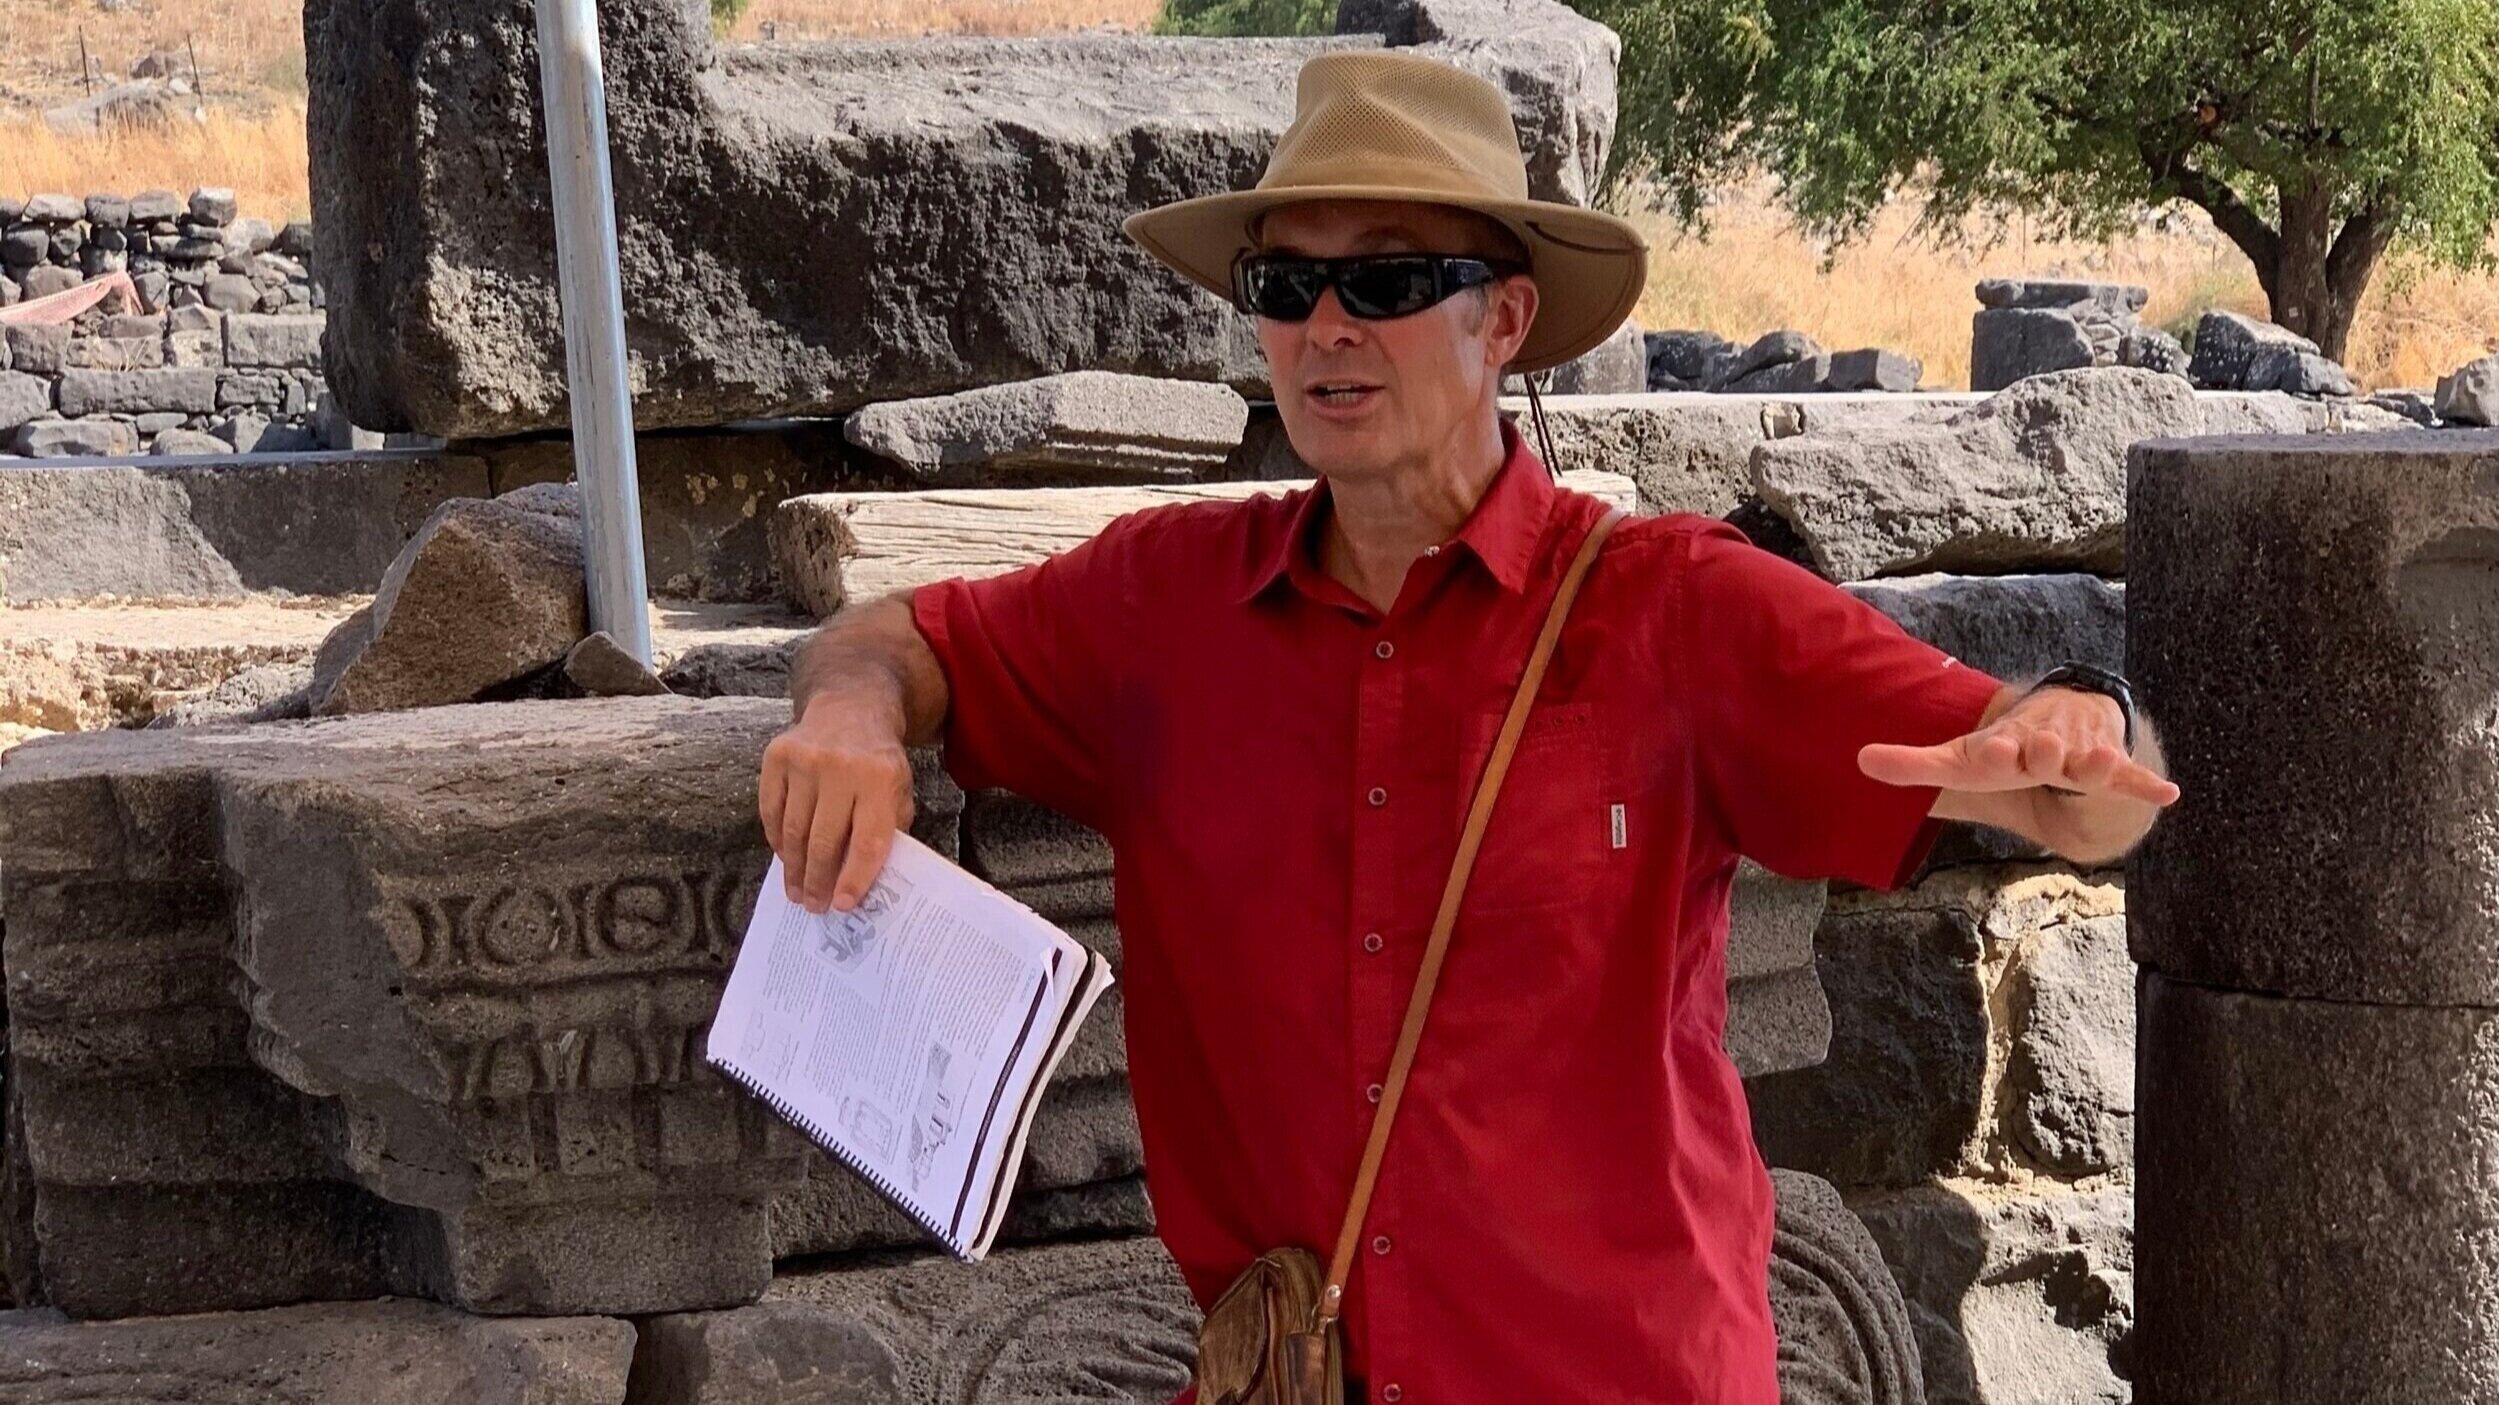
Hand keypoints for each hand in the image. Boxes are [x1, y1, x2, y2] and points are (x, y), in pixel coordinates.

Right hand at [758, 699, 916, 913]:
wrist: (849, 710)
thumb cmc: (878, 764)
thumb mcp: (898, 792)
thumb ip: (886, 832)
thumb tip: (861, 883)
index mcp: (880, 779)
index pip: (867, 841)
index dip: (854, 878)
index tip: (842, 905)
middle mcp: (841, 767)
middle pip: (824, 840)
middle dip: (818, 881)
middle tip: (814, 907)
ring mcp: (805, 760)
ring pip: (794, 830)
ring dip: (795, 868)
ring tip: (797, 892)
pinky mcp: (777, 756)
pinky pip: (771, 810)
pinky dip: (777, 840)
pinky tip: (785, 859)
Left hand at [1857, 686, 2180, 805]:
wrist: (2062, 717)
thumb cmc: (2003, 749)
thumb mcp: (1959, 760)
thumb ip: (1912, 763)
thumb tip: (1857, 760)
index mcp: (2003, 747)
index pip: (1995, 750)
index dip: (1993, 751)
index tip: (1991, 751)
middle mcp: (2042, 746)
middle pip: (2044, 751)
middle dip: (2043, 752)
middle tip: (2044, 751)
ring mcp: (2079, 755)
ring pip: (2089, 759)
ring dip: (2093, 762)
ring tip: (2096, 763)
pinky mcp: (2109, 766)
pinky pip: (2130, 777)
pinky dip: (2146, 785)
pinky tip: (2170, 794)